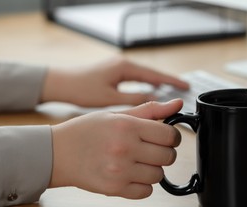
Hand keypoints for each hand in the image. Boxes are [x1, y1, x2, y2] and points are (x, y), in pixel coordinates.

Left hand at [41, 57, 188, 106]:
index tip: (185, 87)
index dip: (171, 81)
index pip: (154, 75)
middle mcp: (123, 64)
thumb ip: (133, 99)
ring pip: (143, 76)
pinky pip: (135, 79)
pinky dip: (145, 85)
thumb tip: (154, 101)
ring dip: (157, 83)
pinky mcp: (113, 73)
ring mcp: (118, 68)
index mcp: (124, 67)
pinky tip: (149, 92)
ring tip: (171, 91)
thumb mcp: (110, 98)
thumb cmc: (81, 89)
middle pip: (152, 73)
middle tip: (183, 88)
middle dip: (167, 81)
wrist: (61, 83)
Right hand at [49, 99, 182, 198]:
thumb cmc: (86, 130)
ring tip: (137, 161)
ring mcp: (119, 171)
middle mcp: (124, 149)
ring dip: (152, 169)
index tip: (165, 137)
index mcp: (127, 126)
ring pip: (159, 175)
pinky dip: (142, 184)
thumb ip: (150, 110)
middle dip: (164, 152)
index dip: (172, 136)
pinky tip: (130, 174)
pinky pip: (146, 191)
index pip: (169, 135)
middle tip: (150, 149)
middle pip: (168, 156)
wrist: (57, 153)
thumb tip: (178, 104)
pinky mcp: (114, 189)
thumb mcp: (116, 113)